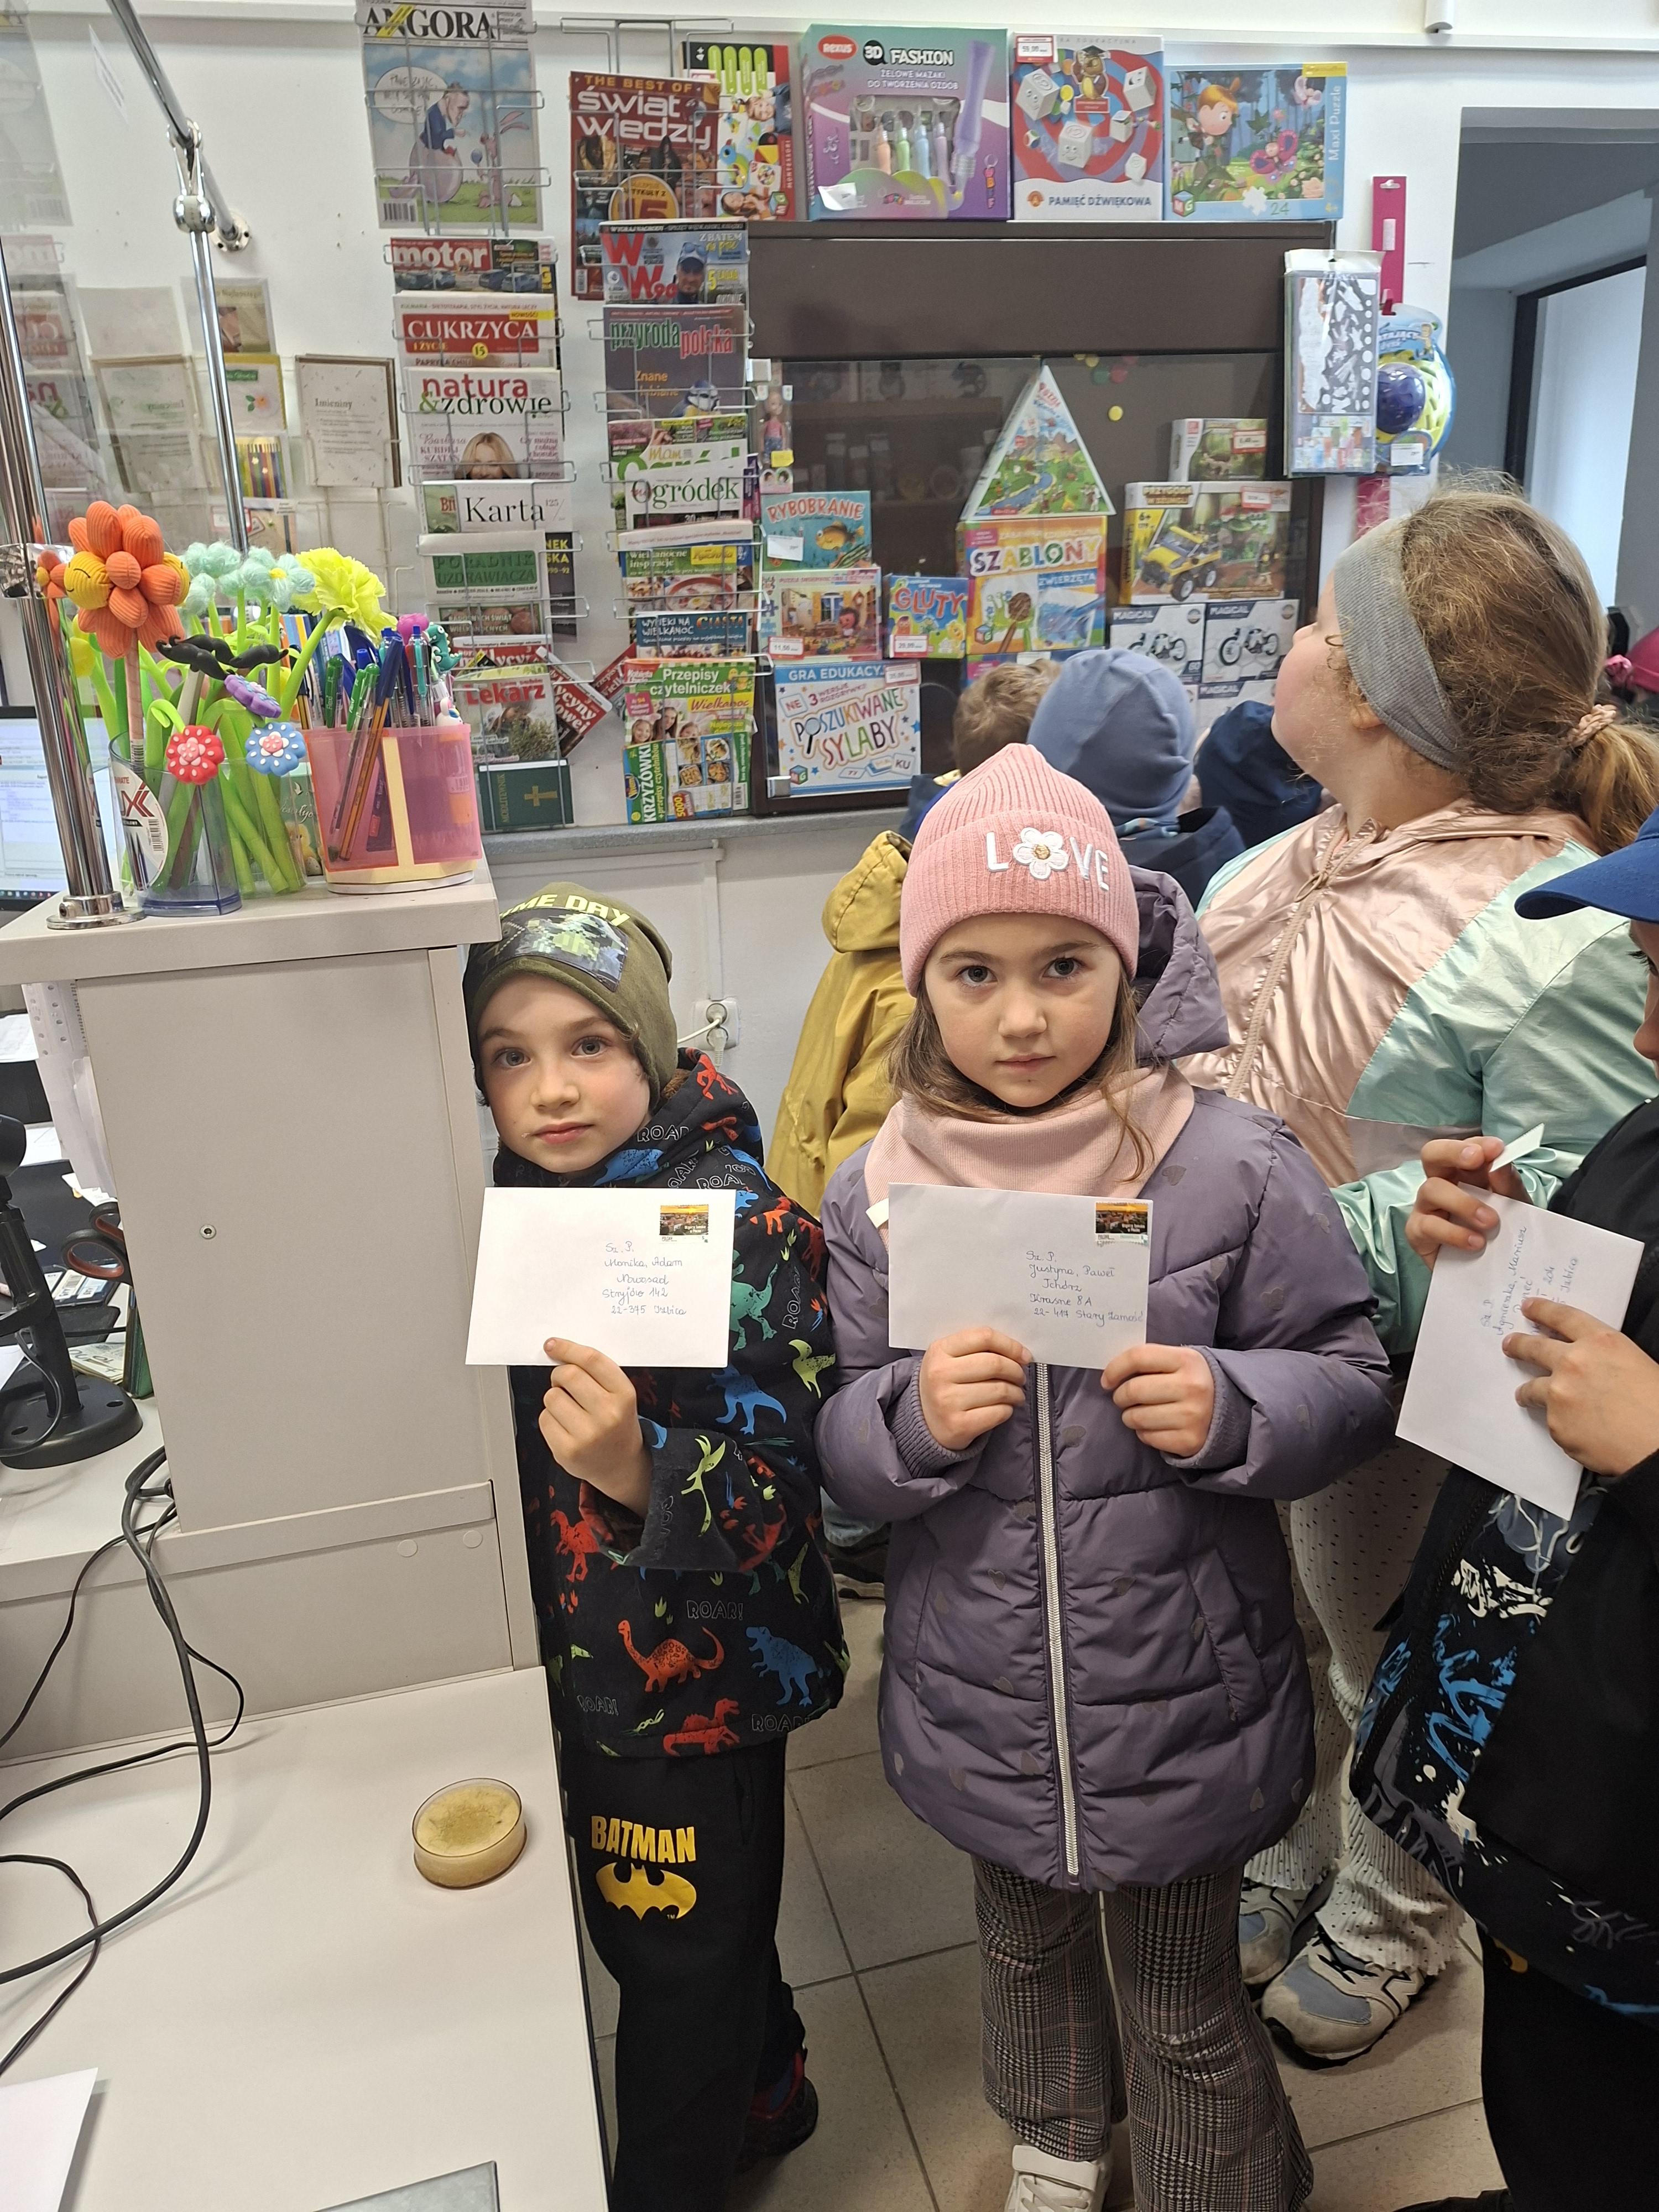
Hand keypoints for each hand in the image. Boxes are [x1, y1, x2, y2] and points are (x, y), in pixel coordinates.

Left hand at [540, 1338, 651, 1512]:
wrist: (620, 1465)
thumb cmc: (616, 1423)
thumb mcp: (619, 1394)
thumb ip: (595, 1372)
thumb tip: (556, 1349)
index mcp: (624, 1395)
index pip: (592, 1360)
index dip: (568, 1348)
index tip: (552, 1345)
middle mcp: (608, 1415)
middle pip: (568, 1375)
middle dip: (560, 1375)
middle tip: (565, 1384)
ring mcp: (587, 1435)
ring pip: (552, 1397)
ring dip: (555, 1399)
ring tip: (571, 1410)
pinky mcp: (568, 1451)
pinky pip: (544, 1419)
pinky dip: (550, 1419)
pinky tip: (566, 1427)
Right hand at [918, 1328, 1028, 1451]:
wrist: (926, 1422)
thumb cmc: (947, 1385)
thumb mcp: (950, 1359)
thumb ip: (978, 1349)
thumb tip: (1021, 1354)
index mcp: (939, 1350)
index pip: (984, 1337)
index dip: (1011, 1345)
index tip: (1024, 1356)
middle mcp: (940, 1374)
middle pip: (995, 1364)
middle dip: (1016, 1371)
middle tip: (1020, 1378)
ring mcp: (947, 1401)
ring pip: (1000, 1390)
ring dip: (1016, 1393)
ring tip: (1016, 1395)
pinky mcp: (959, 1425)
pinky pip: (999, 1412)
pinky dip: (1008, 1410)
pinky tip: (1004, 1408)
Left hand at [1102, 1344, 1215, 1458]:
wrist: (1224, 1412)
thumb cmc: (1189, 1383)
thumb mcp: (1177, 1362)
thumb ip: (1149, 1361)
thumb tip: (1111, 1374)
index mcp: (1187, 1360)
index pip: (1139, 1357)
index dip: (1115, 1369)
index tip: (1107, 1381)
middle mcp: (1192, 1386)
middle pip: (1134, 1390)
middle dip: (1120, 1397)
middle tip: (1123, 1399)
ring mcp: (1193, 1415)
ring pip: (1137, 1417)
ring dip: (1129, 1416)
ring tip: (1139, 1413)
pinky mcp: (1189, 1440)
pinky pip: (1148, 1437)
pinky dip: (1143, 1433)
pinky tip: (1154, 1426)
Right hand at [1405, 1137, 1528, 1269]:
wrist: (1498, 1268)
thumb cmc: (1503, 1228)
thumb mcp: (1514, 1204)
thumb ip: (1507, 1183)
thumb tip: (1498, 1163)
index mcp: (1463, 1171)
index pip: (1462, 1146)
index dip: (1476, 1143)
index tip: (1497, 1149)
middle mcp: (1441, 1183)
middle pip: (1431, 1154)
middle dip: (1452, 1152)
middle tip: (1476, 1161)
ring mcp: (1426, 1207)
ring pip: (1430, 1189)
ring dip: (1463, 1202)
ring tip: (1490, 1222)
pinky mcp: (1419, 1233)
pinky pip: (1427, 1226)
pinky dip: (1453, 1233)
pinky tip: (1476, 1243)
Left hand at [1504, 1299, 1658, 1477]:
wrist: (1657, 1446)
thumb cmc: (1656, 1406)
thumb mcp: (1637, 1364)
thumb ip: (1606, 1358)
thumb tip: (1593, 1365)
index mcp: (1601, 1343)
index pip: (1563, 1317)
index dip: (1542, 1310)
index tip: (1528, 1307)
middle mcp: (1574, 1363)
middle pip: (1535, 1347)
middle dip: (1519, 1345)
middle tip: (1509, 1344)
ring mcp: (1560, 1394)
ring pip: (1532, 1387)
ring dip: (1527, 1390)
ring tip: (1524, 1395)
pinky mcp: (1555, 1424)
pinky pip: (1550, 1420)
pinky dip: (1559, 1423)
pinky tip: (1574, 1429)